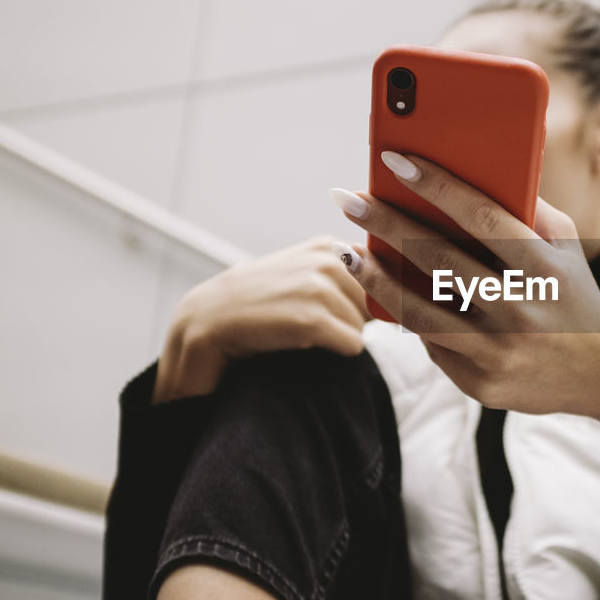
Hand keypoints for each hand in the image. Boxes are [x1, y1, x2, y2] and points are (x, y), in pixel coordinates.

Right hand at [153, 236, 370, 403]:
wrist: (202, 324)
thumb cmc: (256, 308)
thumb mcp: (301, 279)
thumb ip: (345, 275)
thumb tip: (397, 290)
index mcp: (328, 247)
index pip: (386, 277)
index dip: (377, 302)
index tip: (356, 313)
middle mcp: (327, 258)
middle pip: (377, 306)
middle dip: (354, 324)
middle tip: (313, 327)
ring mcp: (318, 285)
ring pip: (365, 328)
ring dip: (337, 339)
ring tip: (297, 333)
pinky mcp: (310, 318)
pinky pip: (353, 344)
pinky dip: (333, 353)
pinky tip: (298, 344)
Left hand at [329, 152, 599, 432]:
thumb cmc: (575, 295)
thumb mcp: (567, 247)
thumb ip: (530, 210)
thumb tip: (478, 172)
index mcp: (544, 268)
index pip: (483, 218)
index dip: (437, 187)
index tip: (396, 161)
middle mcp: (521, 311)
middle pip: (437, 261)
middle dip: (385, 225)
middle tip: (347, 199)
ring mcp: (499, 352)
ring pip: (420, 312)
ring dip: (375, 279)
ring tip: (347, 253)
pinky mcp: (481, 384)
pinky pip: (433, 344)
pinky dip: (409, 316)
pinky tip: (386, 292)